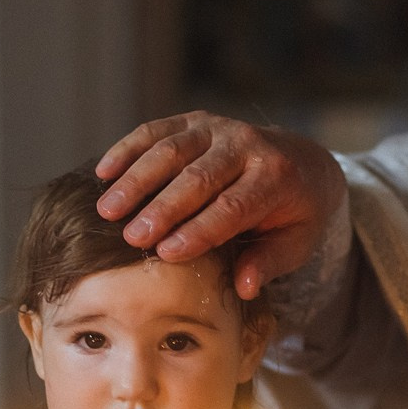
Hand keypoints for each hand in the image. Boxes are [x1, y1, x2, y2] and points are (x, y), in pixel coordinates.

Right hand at [95, 112, 346, 298]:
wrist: (303, 162)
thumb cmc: (294, 213)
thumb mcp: (296, 243)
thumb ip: (269, 263)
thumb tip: (244, 288)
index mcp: (276, 177)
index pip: (232, 206)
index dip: (198, 230)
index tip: (166, 253)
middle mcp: (247, 144)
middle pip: (198, 177)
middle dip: (162, 208)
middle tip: (131, 237)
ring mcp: (218, 127)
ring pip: (172, 150)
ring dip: (136, 180)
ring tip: (108, 209)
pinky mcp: (195, 120)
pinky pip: (157, 130)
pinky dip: (128, 149)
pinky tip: (104, 172)